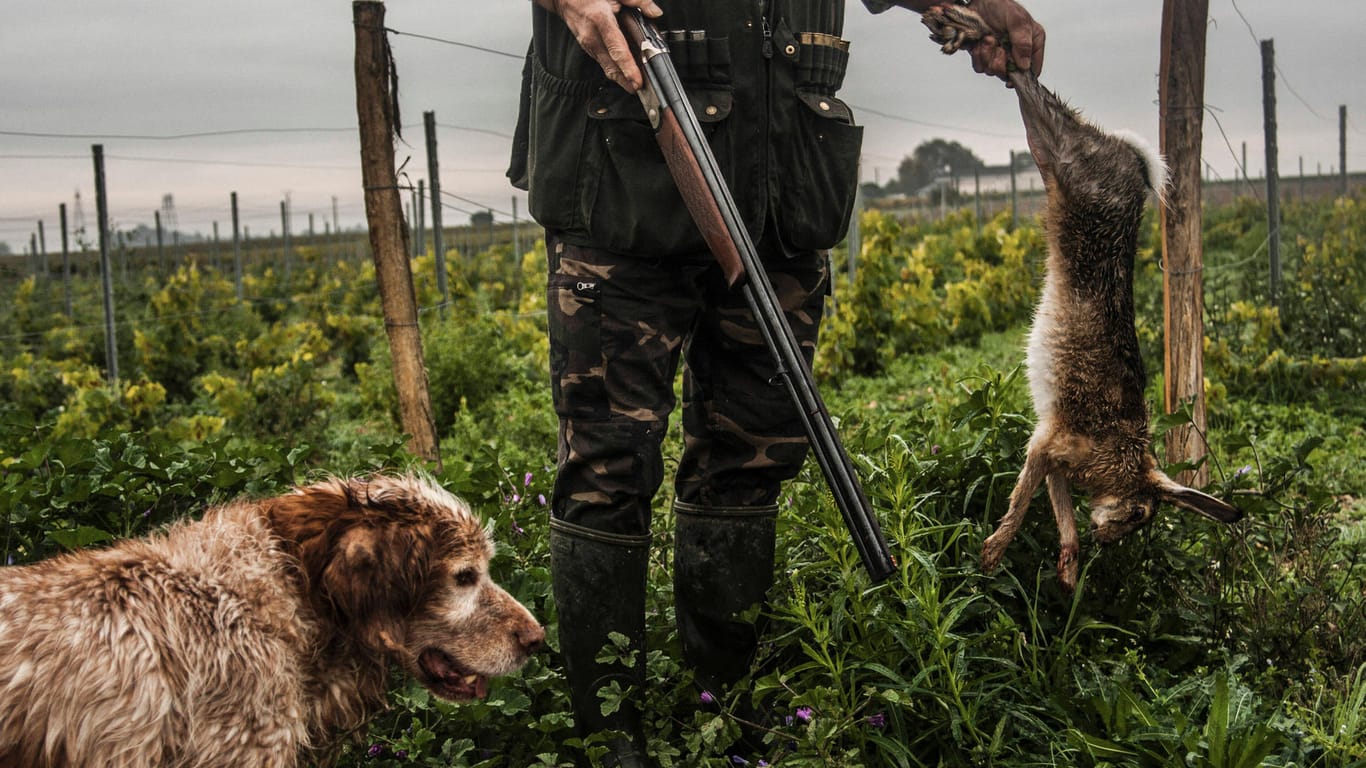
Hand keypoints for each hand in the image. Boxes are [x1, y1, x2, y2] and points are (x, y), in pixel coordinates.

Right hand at [538, 0, 663, 90]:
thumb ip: (637, 0)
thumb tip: (655, 12)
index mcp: (600, 20)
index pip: (617, 49)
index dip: (628, 68)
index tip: (637, 81)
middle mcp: (592, 36)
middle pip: (611, 66)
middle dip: (626, 81)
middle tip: (641, 91)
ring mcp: (588, 44)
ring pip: (606, 68)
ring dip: (620, 79)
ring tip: (635, 87)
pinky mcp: (587, 48)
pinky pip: (603, 62)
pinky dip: (614, 70)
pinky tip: (624, 75)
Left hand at [964, 0, 1044, 77]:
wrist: (979, 2)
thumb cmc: (1001, 5)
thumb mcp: (1018, 20)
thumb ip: (1023, 42)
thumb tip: (1025, 65)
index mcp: (1032, 43)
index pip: (1033, 68)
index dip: (1023, 76)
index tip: (1012, 74)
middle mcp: (1016, 52)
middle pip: (1010, 75)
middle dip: (1001, 62)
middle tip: (999, 47)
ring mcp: (1000, 55)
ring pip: (993, 71)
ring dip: (988, 56)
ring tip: (988, 39)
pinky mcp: (984, 56)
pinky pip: (980, 67)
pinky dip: (978, 56)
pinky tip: (979, 43)